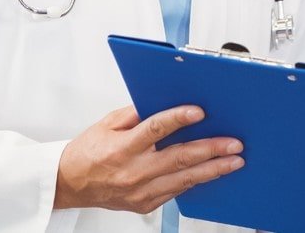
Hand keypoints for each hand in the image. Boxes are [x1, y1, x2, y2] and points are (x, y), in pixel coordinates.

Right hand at [53, 104, 243, 211]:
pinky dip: (196, 181)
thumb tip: (162, 100)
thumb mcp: (108, 123)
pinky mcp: (146, 204)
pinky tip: (212, 173)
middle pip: (179, 158)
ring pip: (184, 180)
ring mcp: (141, 191)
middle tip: (233, 143)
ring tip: (234, 161)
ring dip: (213, 169)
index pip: (155, 130)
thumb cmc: (88, 152)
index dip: (178, 119)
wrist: (70, 184)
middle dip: (211, 150)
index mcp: (122, 148)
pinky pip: (176, 192)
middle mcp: (134, 171)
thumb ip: (136, 113)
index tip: (199, 112)